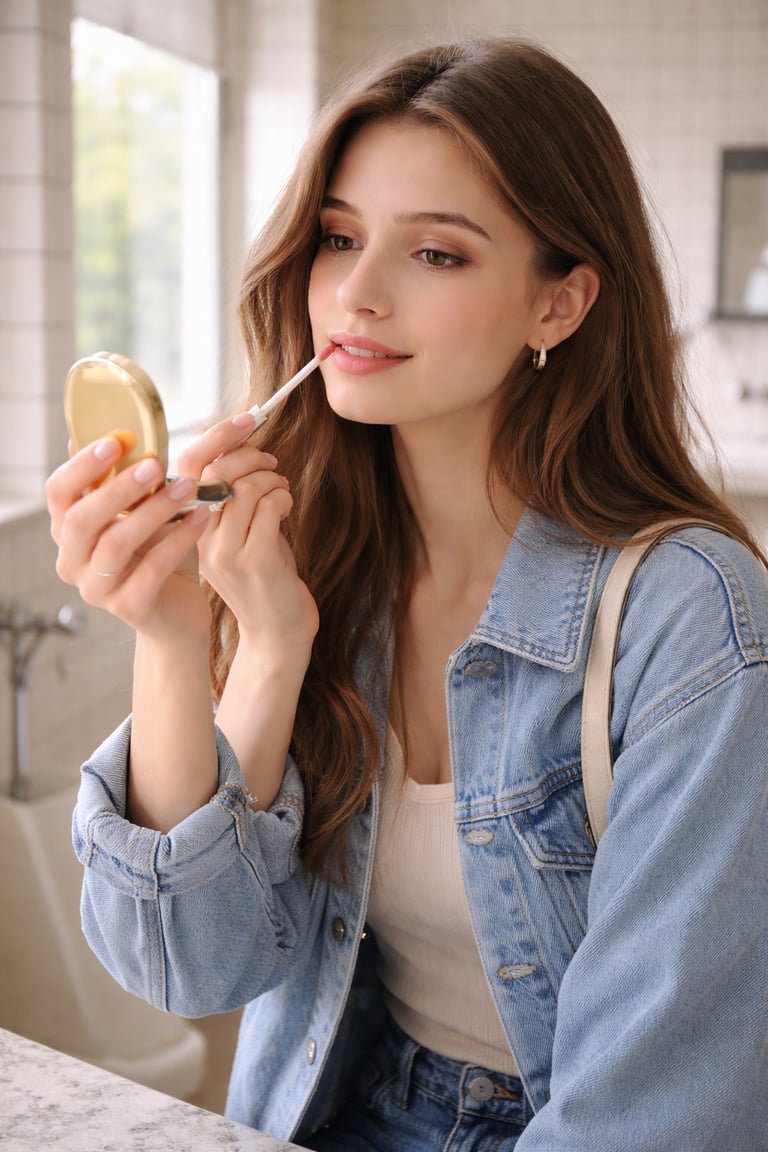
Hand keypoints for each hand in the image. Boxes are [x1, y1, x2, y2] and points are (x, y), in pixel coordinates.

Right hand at [46, 436, 212, 639]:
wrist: (179, 610)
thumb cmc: (158, 551)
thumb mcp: (140, 512)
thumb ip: (124, 481)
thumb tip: (114, 431)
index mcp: (69, 532)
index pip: (57, 494)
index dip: (82, 466)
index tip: (116, 440)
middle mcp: (73, 562)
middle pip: (80, 520)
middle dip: (117, 488)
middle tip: (154, 464)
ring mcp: (97, 590)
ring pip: (116, 544)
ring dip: (153, 510)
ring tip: (188, 486)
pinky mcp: (129, 609)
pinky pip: (153, 569)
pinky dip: (178, 539)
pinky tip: (201, 516)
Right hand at [183, 414, 319, 666]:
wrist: (277, 633)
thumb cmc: (262, 577)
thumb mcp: (239, 532)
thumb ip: (231, 495)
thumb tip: (239, 443)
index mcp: (187, 529)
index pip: (188, 466)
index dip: (218, 435)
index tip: (246, 420)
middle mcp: (199, 541)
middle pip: (215, 470)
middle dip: (250, 453)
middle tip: (271, 461)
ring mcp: (225, 553)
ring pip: (246, 486)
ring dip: (272, 477)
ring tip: (282, 490)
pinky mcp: (255, 561)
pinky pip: (270, 505)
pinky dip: (284, 496)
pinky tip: (288, 507)